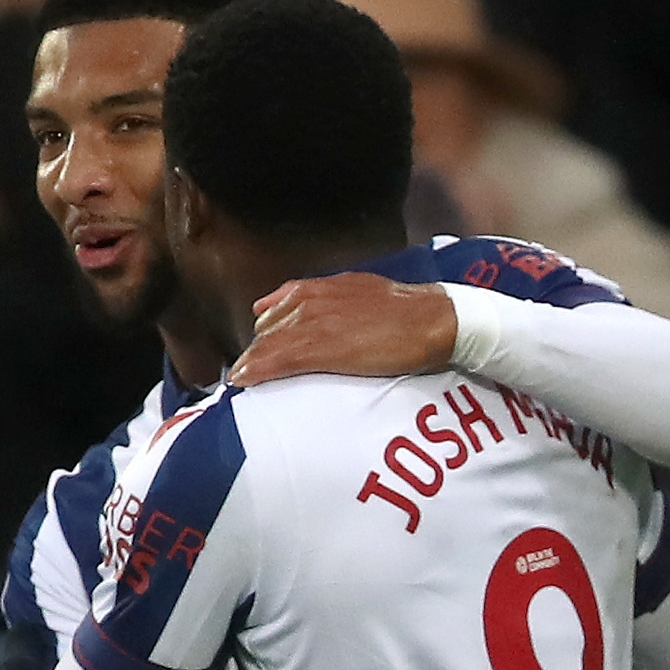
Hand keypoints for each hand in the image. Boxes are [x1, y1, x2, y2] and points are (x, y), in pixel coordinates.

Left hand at [230, 275, 456, 386]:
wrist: (429, 319)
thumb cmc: (403, 310)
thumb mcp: (358, 292)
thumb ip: (329, 300)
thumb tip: (308, 308)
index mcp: (317, 289)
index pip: (274, 311)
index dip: (266, 335)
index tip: (257, 351)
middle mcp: (307, 302)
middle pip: (267, 330)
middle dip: (258, 350)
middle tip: (251, 371)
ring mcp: (312, 324)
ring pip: (267, 346)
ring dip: (252, 363)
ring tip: (241, 379)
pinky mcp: (320, 349)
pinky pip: (278, 361)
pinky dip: (256, 371)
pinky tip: (241, 381)